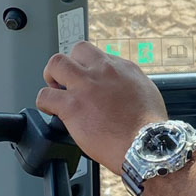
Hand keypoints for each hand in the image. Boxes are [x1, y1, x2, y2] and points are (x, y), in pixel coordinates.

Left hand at [36, 41, 167, 174]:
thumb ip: (131, 83)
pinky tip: (52, 111)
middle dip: (70, 64)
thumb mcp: (148, 93)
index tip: (88, 78)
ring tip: (56, 91)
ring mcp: (86, 86)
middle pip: (77, 50)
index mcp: (123, 68)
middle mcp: (103, 71)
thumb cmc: (149, 127)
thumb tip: (122, 86)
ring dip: (52, 77)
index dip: (89, 67)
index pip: (98, 55)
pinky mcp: (71, 106)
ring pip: (56, 64)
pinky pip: (45, 96)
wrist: (145, 145)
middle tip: (68, 80)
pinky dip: (45, 103)